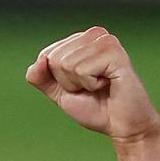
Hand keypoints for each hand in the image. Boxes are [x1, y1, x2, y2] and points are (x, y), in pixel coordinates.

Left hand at [26, 26, 159, 141]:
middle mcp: (94, 35)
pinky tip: (107, 84)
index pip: (45, 55)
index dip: (57, 79)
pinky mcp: (115, 53)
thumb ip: (39, 77)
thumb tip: (39, 61)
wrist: (120, 125)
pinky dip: (90, 84)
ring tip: (99, 85)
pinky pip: (81, 70)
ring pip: (66, 64)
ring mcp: (106, 41)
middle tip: (90, 87)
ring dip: (79, 84)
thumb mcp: (57, 92)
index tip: (79, 85)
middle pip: (53, 58)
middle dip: (66, 82)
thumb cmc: (93, 106)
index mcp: (80, 40)